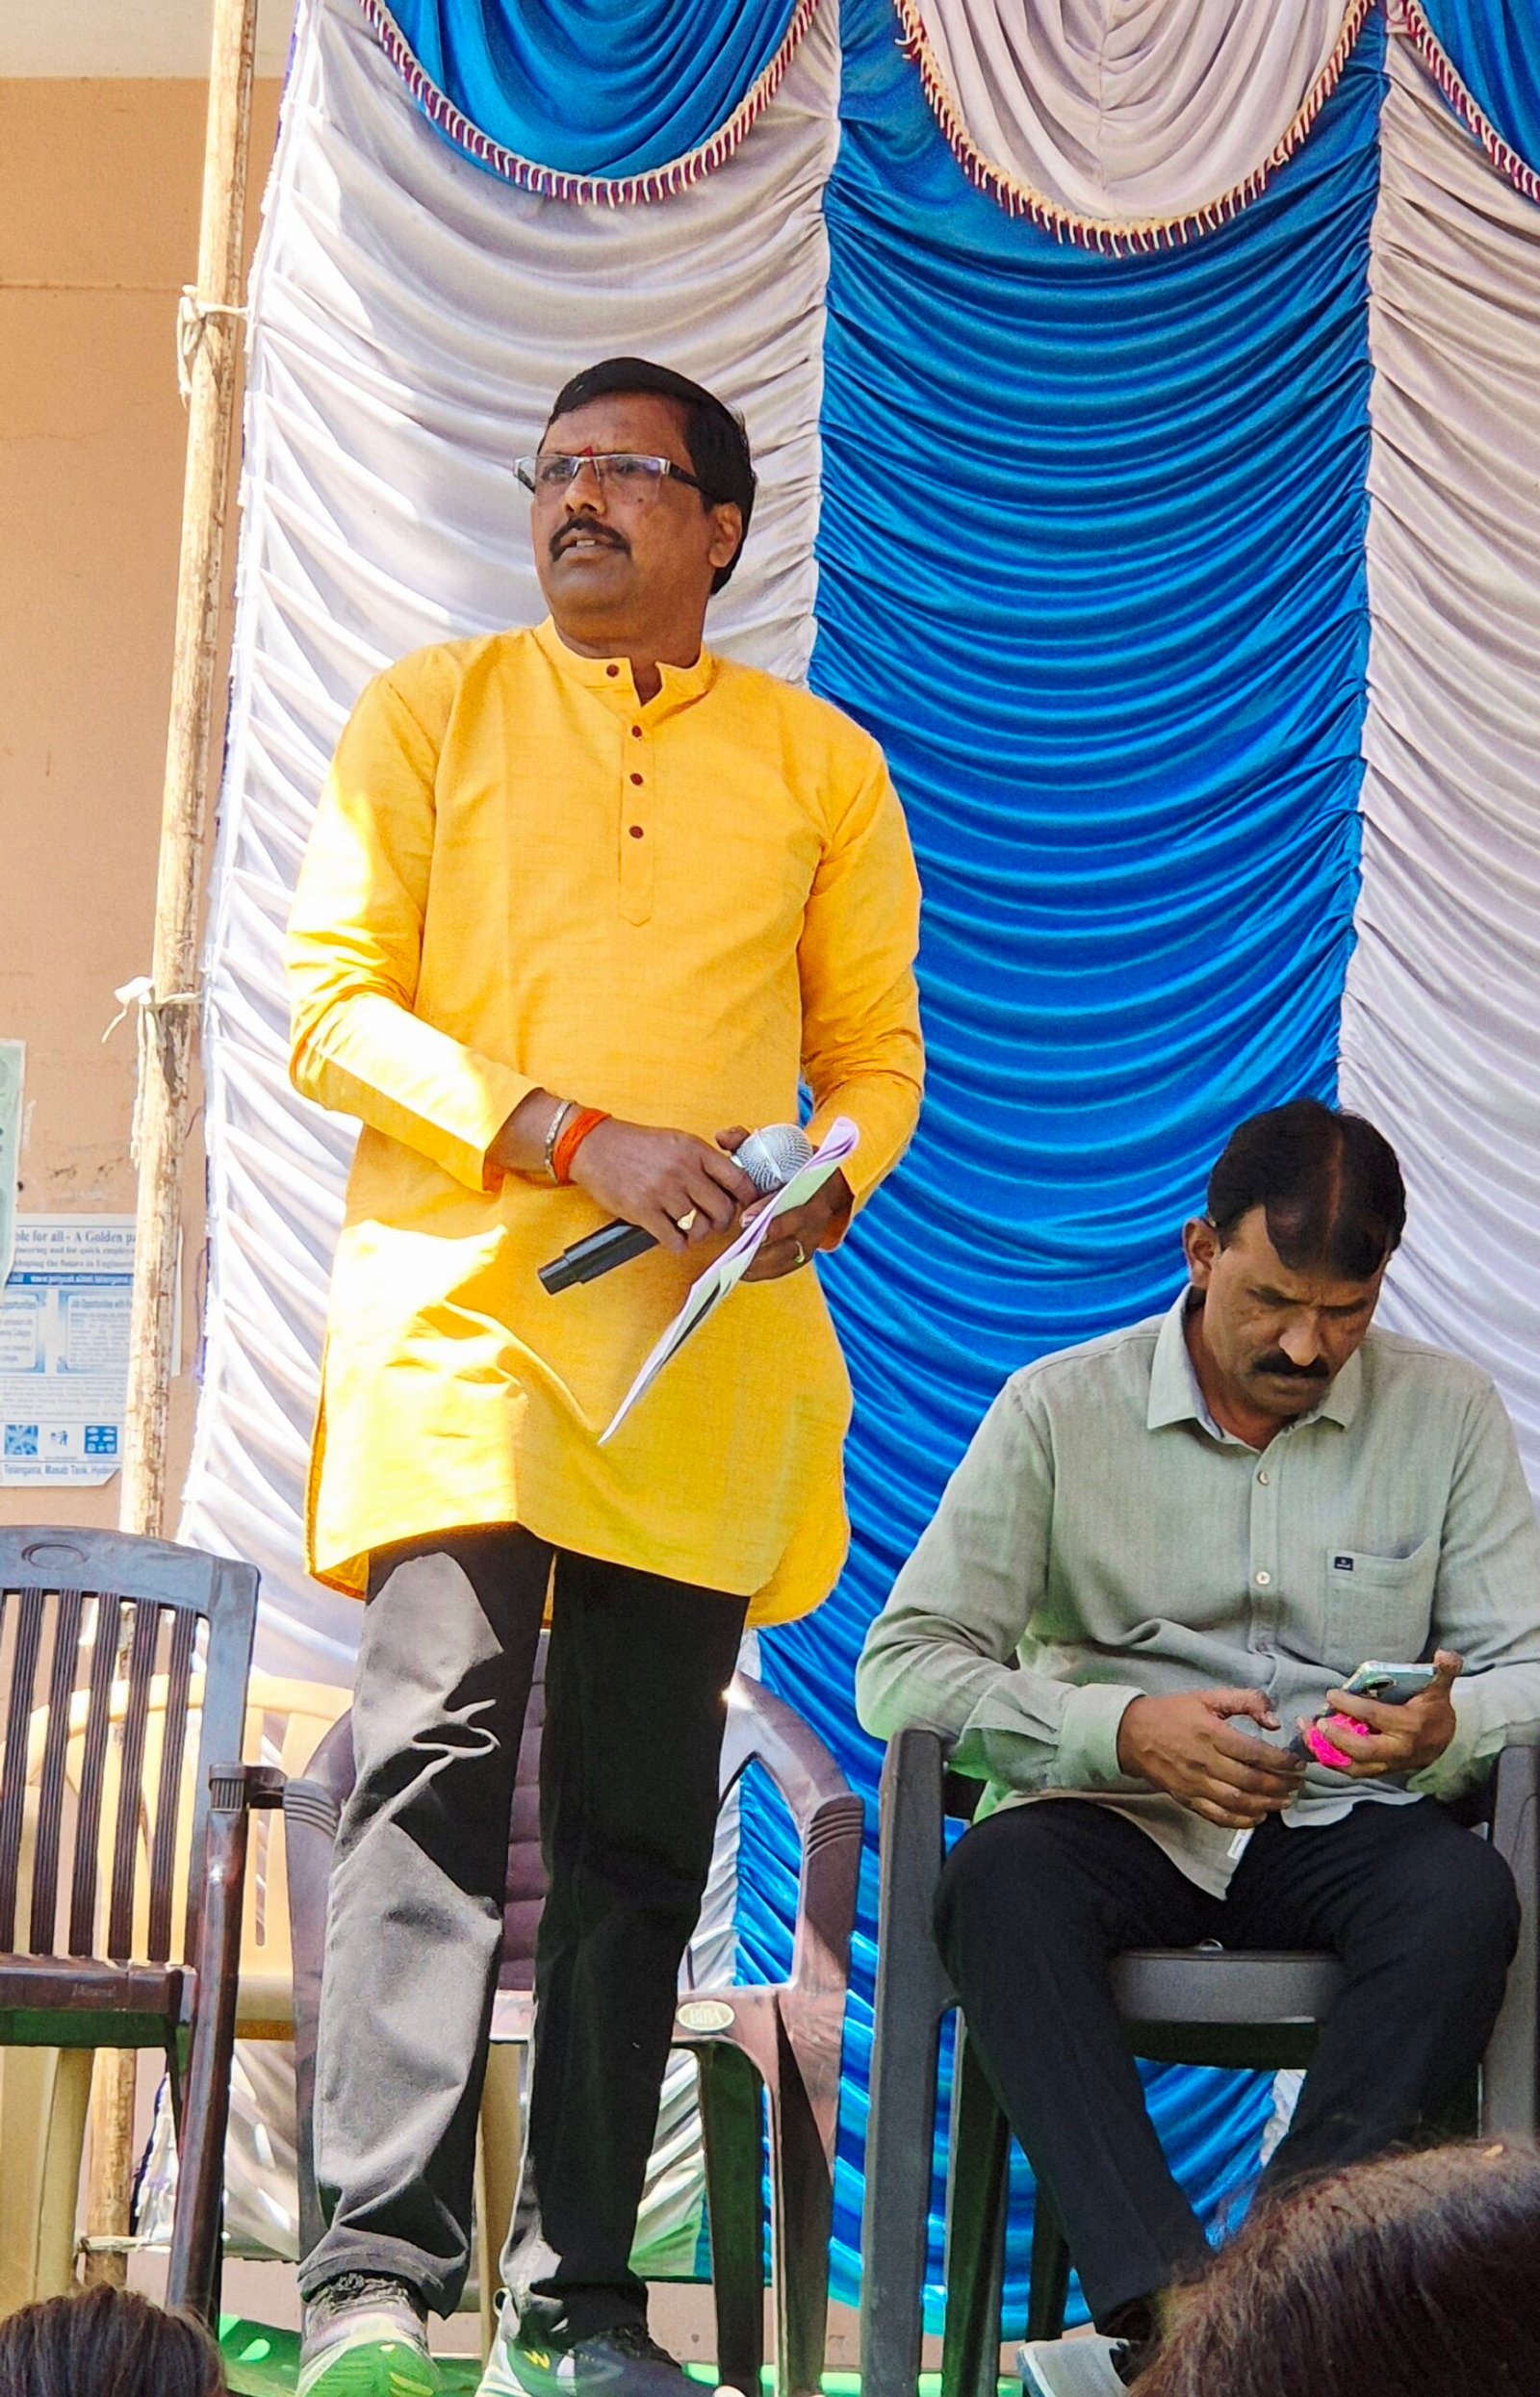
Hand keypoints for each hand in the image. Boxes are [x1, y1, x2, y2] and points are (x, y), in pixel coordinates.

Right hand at [567, 1118, 756, 1253]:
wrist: (595, 1147)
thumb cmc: (636, 1146)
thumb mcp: (677, 1141)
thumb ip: (704, 1161)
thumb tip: (731, 1186)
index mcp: (694, 1150)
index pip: (738, 1180)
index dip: (746, 1198)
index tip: (742, 1205)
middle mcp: (682, 1170)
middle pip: (723, 1211)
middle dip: (721, 1223)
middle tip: (712, 1222)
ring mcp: (663, 1192)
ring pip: (700, 1229)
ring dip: (697, 1234)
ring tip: (688, 1227)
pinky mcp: (643, 1211)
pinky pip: (675, 1241)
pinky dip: (678, 1244)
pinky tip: (672, 1235)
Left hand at [713, 1127, 852, 1281]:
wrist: (820, 1181)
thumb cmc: (790, 1163)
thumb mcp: (774, 1146)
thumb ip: (746, 1140)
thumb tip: (722, 1136)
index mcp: (814, 1189)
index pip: (796, 1205)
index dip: (771, 1213)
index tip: (746, 1217)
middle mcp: (817, 1217)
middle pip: (793, 1236)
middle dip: (763, 1241)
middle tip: (736, 1245)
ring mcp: (812, 1239)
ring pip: (787, 1256)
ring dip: (760, 1261)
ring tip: (732, 1263)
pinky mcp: (804, 1255)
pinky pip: (783, 1268)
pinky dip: (762, 1271)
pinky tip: (739, 1271)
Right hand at [1116, 1688, 1305, 1830]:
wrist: (1133, 1735)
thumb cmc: (1174, 1713)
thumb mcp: (1208, 1697)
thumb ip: (1246, 1701)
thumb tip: (1274, 1721)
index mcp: (1211, 1733)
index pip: (1255, 1752)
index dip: (1282, 1762)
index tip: (1298, 1764)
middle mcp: (1204, 1761)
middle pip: (1251, 1780)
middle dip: (1280, 1785)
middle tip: (1297, 1784)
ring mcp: (1195, 1784)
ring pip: (1238, 1802)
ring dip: (1266, 1804)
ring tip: (1284, 1800)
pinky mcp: (1187, 1799)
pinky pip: (1218, 1816)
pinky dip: (1241, 1821)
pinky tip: (1258, 1816)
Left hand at [1306, 1650, 1462, 1778]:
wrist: (1447, 1741)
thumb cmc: (1435, 1709)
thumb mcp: (1440, 1687)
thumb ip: (1444, 1670)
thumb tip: (1444, 1653)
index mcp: (1410, 1725)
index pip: (1375, 1716)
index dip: (1351, 1705)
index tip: (1331, 1694)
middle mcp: (1399, 1749)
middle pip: (1363, 1749)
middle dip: (1337, 1737)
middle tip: (1318, 1721)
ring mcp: (1389, 1764)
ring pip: (1355, 1766)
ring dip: (1328, 1752)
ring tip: (1307, 1732)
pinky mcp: (1381, 1771)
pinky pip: (1354, 1771)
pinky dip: (1333, 1761)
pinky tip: (1315, 1745)